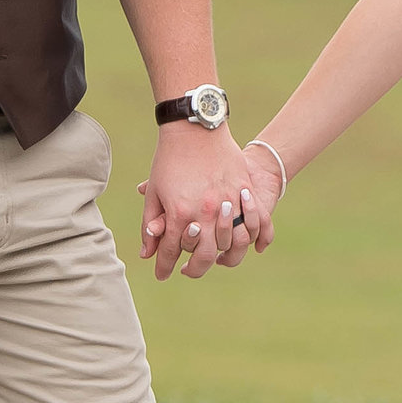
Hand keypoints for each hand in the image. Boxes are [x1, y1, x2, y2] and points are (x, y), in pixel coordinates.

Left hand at [139, 124, 273, 280]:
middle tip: (188, 272)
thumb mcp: (155, 192)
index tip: (162, 275)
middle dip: (195, 269)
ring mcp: (228, 201)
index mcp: (180, 213)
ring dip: (224, 255)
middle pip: (204, 255)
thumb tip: (146, 254)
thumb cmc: (170, 159)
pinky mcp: (243, 189)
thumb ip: (151, 225)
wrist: (194, 127)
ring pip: (231, 243)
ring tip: (216, 258)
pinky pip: (255, 221)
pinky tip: (249, 242)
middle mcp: (205, 211)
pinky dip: (254, 235)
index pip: (172, 251)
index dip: (164, 266)